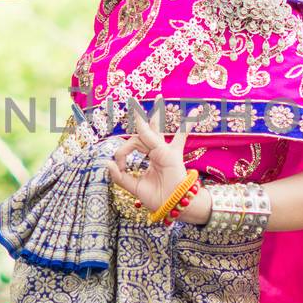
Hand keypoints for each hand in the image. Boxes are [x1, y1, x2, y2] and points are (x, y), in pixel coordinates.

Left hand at [105, 101, 207, 218]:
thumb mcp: (133, 187)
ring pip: (156, 129)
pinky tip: (195, 112)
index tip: (121, 168)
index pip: (131, 144)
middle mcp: (157, 151)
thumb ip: (120, 176)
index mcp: (148, 156)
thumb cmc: (157, 197)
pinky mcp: (172, 154)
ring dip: (157, 113)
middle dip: (140, 117)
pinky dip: (188, 125)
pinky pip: (181, 136)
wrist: (172, 207)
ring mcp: (165, 151)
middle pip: (145, 130)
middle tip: (134, 100)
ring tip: (159, 96)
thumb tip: (107, 164)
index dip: (122, 153)